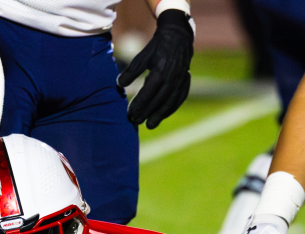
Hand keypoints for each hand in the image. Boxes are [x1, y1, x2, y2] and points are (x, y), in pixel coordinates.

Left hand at [118, 9, 193, 129]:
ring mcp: (180, 82)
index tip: (130, 113)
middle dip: (147, 113)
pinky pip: (179, 99)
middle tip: (136, 121)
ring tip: (150, 125)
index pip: (148, 93)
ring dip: (160, 116)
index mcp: (160, 71)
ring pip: (170, 103)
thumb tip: (119, 84)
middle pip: (158, 101)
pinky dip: (171, 109)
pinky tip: (163, 115)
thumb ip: (132, 71)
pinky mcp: (185, 83)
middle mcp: (172, 79)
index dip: (139, 104)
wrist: (178, 37)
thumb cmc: (157, 47)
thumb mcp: (143, 56)